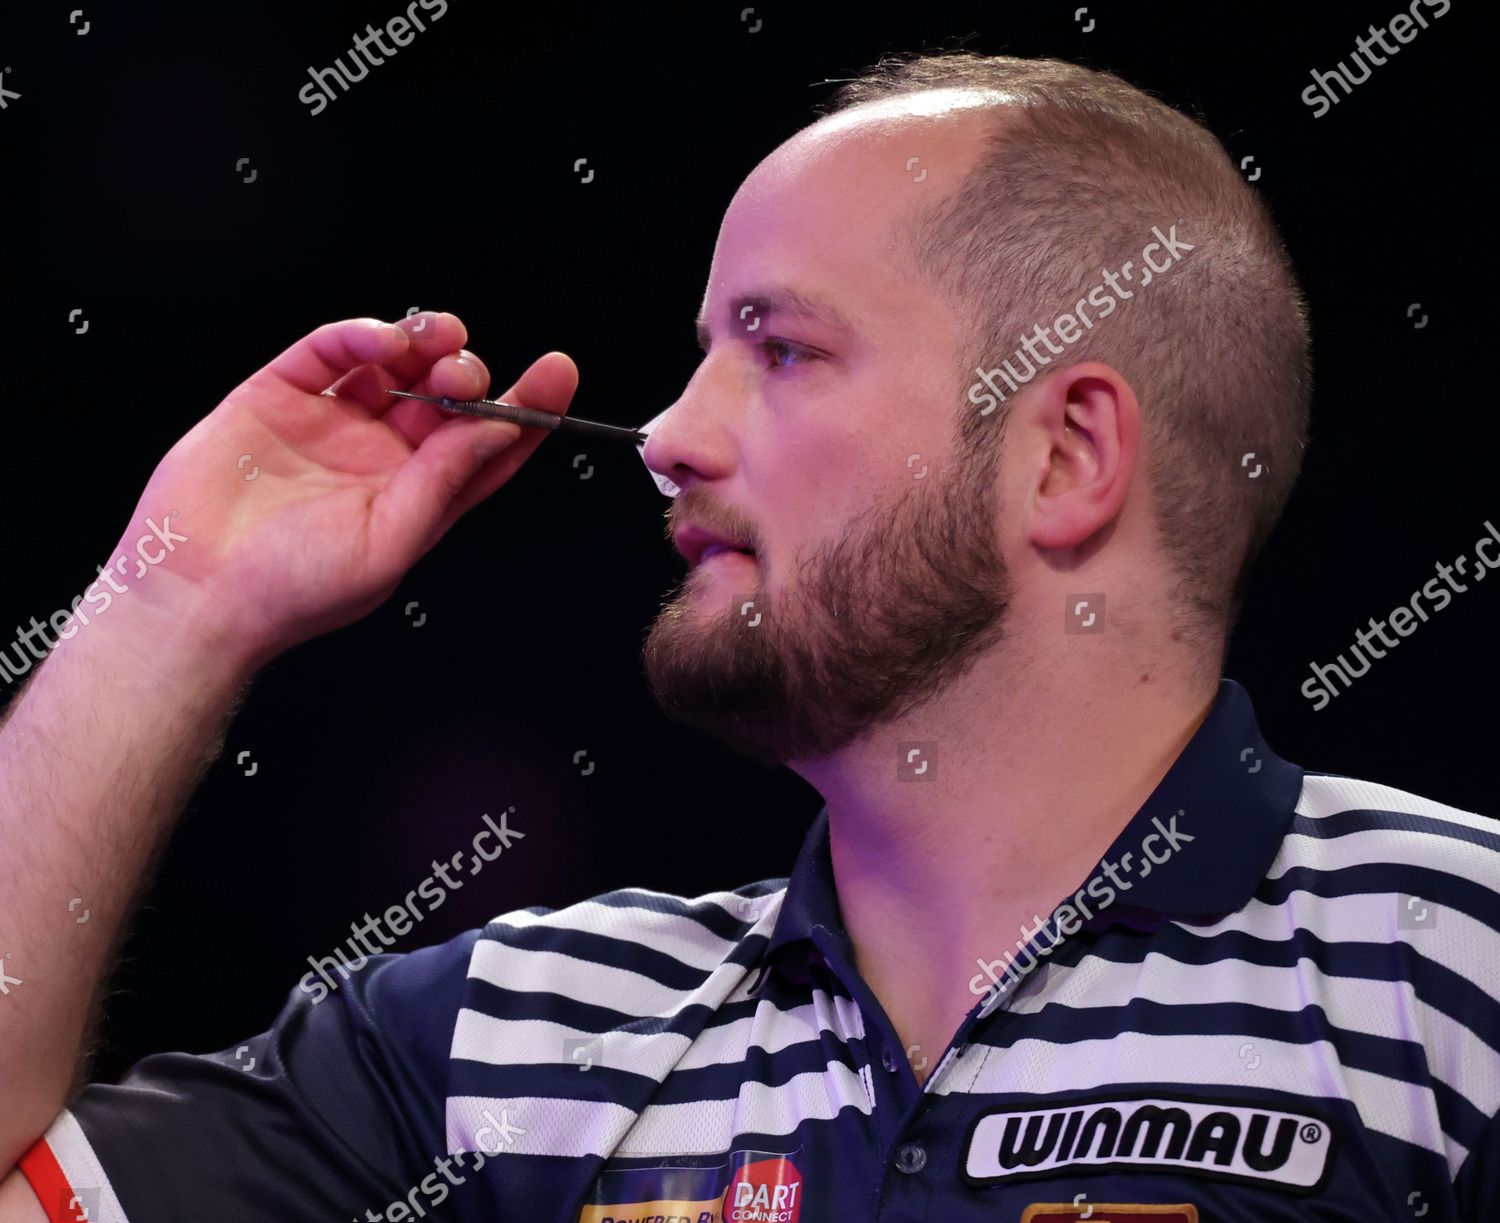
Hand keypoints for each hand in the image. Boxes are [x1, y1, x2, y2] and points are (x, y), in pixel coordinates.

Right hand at [114, 313, 576, 668]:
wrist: (196, 593)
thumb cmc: (291, 590)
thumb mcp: (389, 542)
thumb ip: (444, 481)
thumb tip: (497, 432)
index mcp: (416, 497)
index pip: (485, 447)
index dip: (526, 410)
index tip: (556, 374)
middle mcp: (379, 456)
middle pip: (444, 398)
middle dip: (466, 376)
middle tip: (464, 375)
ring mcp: (332, 422)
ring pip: (394, 364)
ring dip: (424, 343)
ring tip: (436, 341)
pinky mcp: (280, 395)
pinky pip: (329, 350)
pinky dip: (361, 335)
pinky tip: (382, 339)